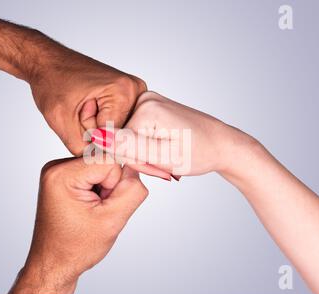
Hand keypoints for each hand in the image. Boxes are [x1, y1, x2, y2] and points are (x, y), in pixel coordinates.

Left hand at [6, 157, 147, 293]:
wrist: (54, 263)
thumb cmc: (76, 248)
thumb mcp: (112, 221)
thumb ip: (132, 190)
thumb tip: (138, 165)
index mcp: (62, 175)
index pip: (110, 161)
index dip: (116, 185)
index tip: (103, 207)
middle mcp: (57, 167)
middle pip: (105, 162)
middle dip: (110, 187)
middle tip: (97, 212)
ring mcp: (59, 171)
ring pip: (102, 167)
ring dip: (105, 189)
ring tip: (92, 211)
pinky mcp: (65, 177)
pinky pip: (95, 173)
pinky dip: (98, 189)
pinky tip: (89, 207)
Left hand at [26, 43, 146, 155]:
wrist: (48, 62)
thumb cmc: (52, 82)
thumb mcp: (60, 120)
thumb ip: (82, 148)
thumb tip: (102, 165)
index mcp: (124, 91)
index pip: (115, 137)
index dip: (90, 136)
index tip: (78, 115)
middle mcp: (136, 91)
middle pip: (119, 135)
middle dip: (96, 133)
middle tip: (79, 110)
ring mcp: (135, 93)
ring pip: (118, 131)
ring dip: (98, 128)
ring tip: (84, 107)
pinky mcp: (129, 97)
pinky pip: (117, 124)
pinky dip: (101, 122)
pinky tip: (90, 107)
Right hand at [91, 91, 255, 177]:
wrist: (222, 145)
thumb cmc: (200, 153)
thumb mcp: (164, 156)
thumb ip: (129, 146)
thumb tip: (96, 136)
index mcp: (146, 107)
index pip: (118, 143)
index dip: (136, 162)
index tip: (161, 168)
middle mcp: (144, 98)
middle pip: (122, 138)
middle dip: (141, 158)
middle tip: (166, 166)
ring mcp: (147, 101)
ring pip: (128, 138)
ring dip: (145, 154)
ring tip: (168, 158)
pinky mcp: (151, 108)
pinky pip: (136, 133)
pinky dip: (148, 147)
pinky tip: (165, 150)